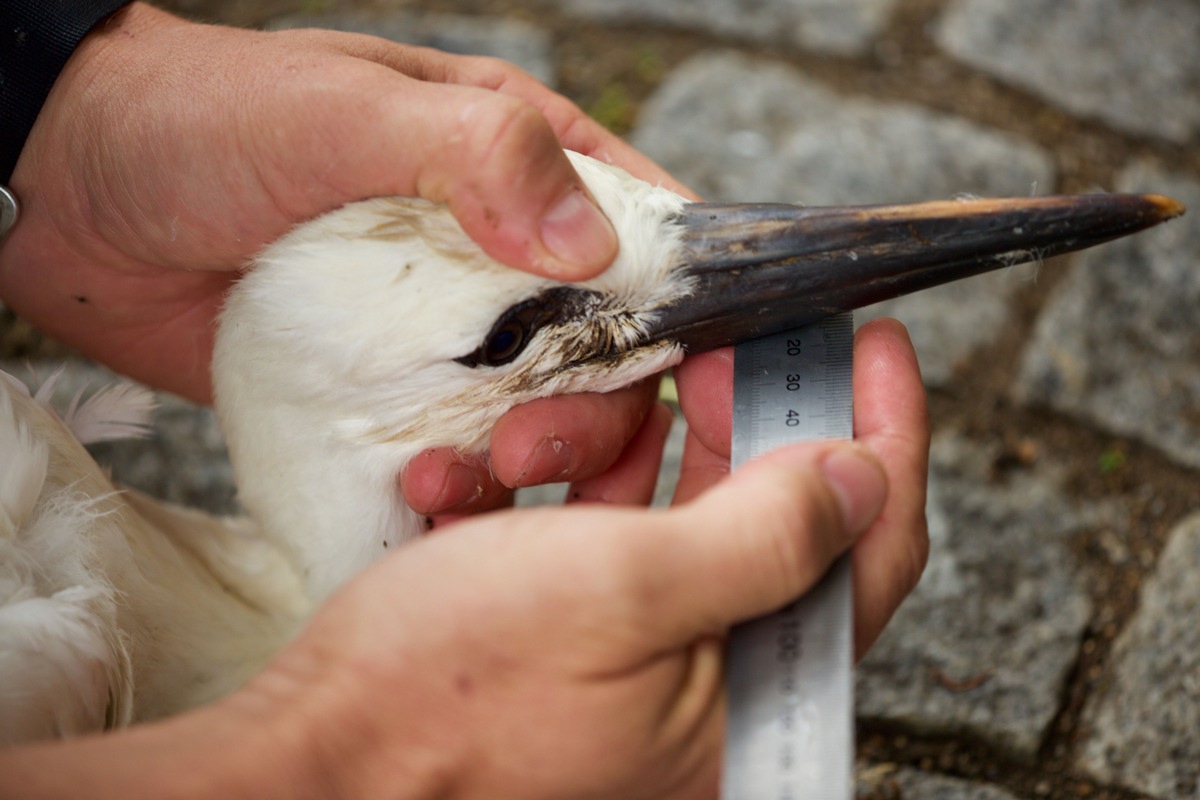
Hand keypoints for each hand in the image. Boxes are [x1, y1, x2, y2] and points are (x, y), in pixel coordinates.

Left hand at [0, 2, 685, 513]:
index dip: (687, 307)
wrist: (75, 194)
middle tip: (532, 452)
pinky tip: (426, 498)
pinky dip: (461, 487)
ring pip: (539, 413)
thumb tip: (588, 236)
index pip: (647, 235)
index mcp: (522, 165)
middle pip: (608, 350)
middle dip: (597, 414)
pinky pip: (456, 450)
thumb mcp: (347, 111)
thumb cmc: (207, 120)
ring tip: (466, 485)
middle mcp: (498, 254)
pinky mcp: (386, 390)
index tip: (697, 380)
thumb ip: (479, 154)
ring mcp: (444, 329)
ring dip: (531, 465)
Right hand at [0, 318, 925, 797]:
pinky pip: (585, 537)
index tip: (873, 346)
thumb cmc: (447, 695)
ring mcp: (633, 660)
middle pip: (764, 513)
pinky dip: (537, 496)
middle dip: (721, 418)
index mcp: (753, 692)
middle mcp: (707, 683)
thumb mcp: (621, 592)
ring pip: (666, 510)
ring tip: (520, 442)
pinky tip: (466, 488)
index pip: (870, 546)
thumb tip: (860, 477)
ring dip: (599, 450)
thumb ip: (765, 535)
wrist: (310, 762)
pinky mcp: (566, 640)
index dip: (885, 432)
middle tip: (701, 351)